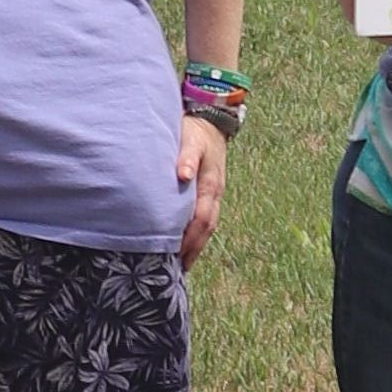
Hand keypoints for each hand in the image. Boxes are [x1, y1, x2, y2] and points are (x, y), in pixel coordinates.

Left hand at [175, 114, 228, 270]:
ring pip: (208, 226)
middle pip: (206, 228)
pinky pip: (205, 218)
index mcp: (210, 184)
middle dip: (194, 250)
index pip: (202, 219)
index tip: (177, 255)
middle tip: (178, 270)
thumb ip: (187, 156)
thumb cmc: (195, 131)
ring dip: (196, 245)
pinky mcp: (209, 193)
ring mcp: (213, 194)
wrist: (209, 121)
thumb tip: (184, 175)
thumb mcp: (191, 139)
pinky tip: (186, 243)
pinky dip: (196, 234)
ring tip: (182, 265)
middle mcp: (214, 193)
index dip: (191, 239)